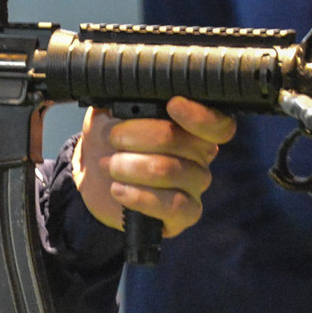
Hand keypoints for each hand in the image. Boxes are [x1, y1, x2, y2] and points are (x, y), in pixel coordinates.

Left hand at [73, 98, 236, 236]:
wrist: (93, 178)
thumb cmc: (109, 140)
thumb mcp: (110, 113)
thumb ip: (125, 102)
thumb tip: (132, 97)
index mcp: (192, 128)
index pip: (218, 124)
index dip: (200, 116)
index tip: (172, 105)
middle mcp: (201, 157)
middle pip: (185, 142)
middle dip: (140, 137)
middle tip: (113, 138)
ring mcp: (194, 187)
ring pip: (172, 171)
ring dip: (132, 166)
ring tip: (108, 165)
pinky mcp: (183, 215)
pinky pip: (173, 205)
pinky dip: (140, 197)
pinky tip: (119, 190)